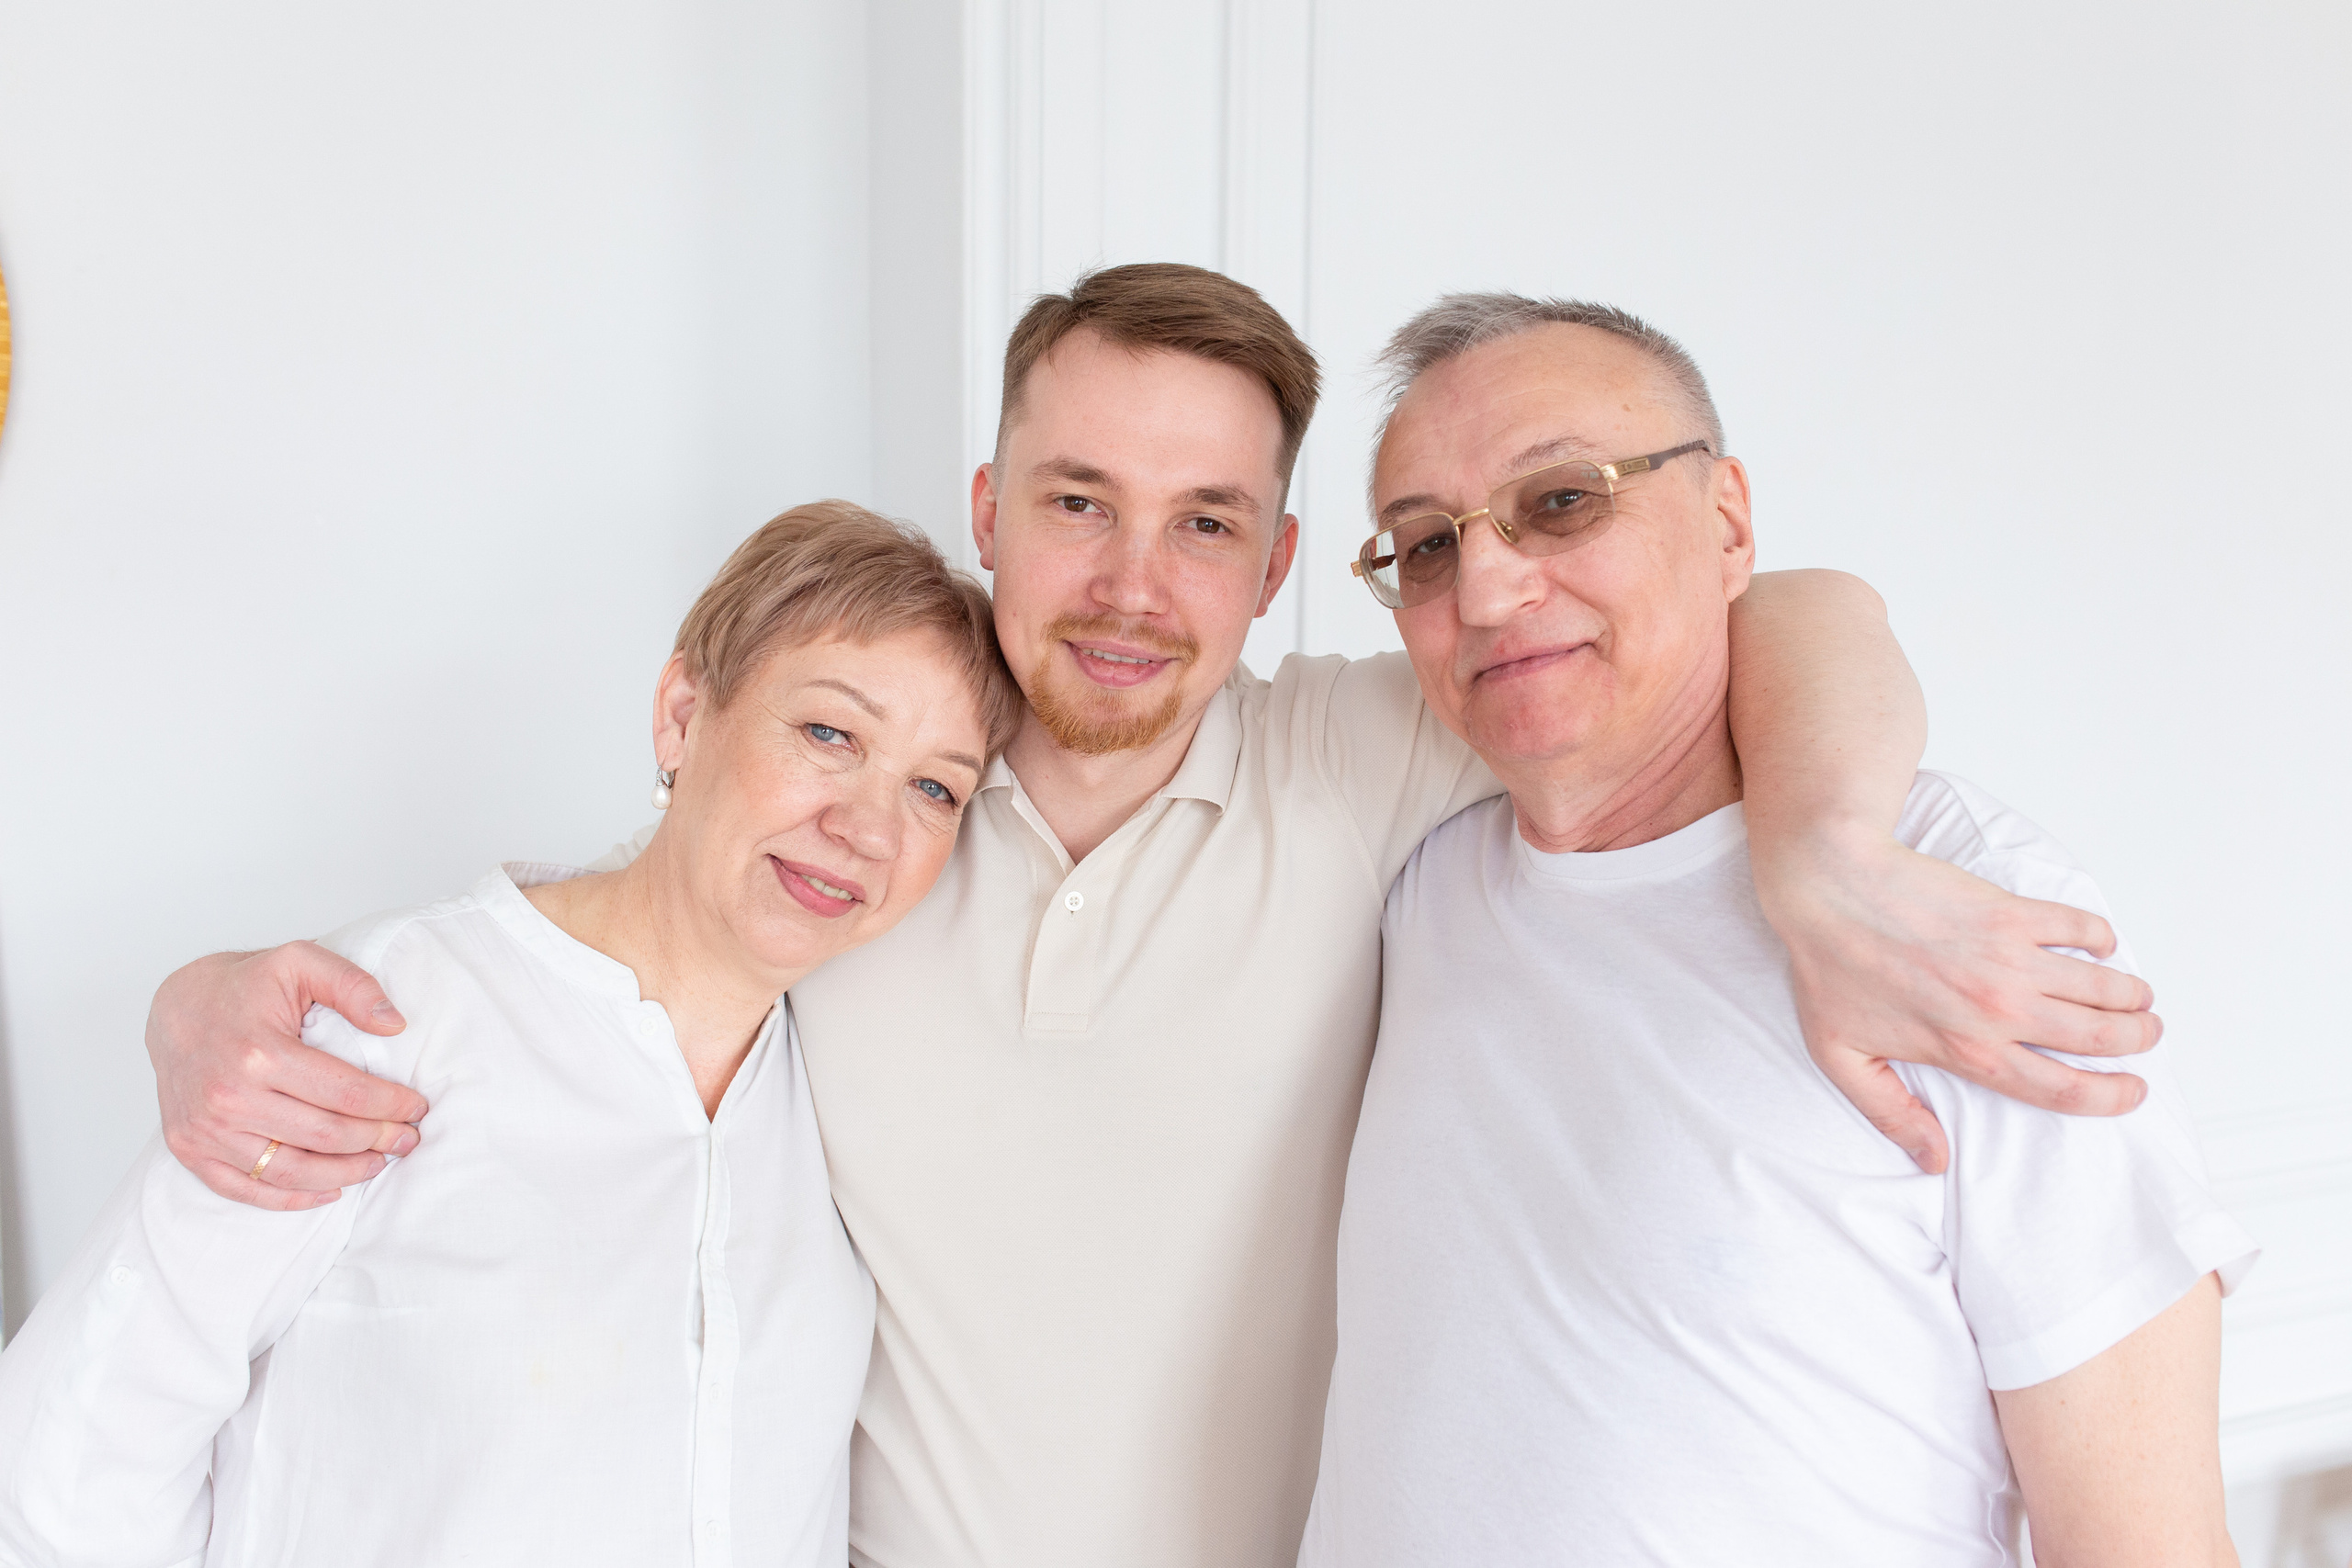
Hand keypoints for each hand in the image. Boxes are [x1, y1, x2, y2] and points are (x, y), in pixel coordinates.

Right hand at [146, 942, 428, 1209]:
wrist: (177, 1007)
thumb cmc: (244, 985)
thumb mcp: (300, 961)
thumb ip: (351, 985)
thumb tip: (394, 1023)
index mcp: (259, 1052)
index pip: (345, 1094)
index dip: (391, 1106)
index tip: (417, 1107)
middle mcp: (228, 1096)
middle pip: (324, 1136)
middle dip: (378, 1140)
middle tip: (408, 1138)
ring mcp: (204, 1128)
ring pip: (290, 1171)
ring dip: (344, 1173)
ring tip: (378, 1163)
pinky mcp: (188, 1147)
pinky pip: (246, 1189)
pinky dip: (292, 1199)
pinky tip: (330, 1189)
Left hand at [1757, 834, 2161, 1174]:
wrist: (1829, 886)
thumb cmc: (1828, 967)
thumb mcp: (1842, 1057)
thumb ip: (1891, 1113)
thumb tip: (1933, 1160)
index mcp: (1967, 1050)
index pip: (2061, 1090)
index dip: (2110, 1097)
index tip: (2132, 1092)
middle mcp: (2000, 1009)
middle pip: (2100, 1038)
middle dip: (2137, 1042)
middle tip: (2145, 1036)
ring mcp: (2011, 957)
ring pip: (2103, 986)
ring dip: (2132, 996)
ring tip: (2138, 999)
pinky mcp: (2011, 911)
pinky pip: (2081, 926)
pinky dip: (2102, 937)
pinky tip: (2101, 946)